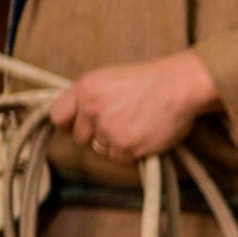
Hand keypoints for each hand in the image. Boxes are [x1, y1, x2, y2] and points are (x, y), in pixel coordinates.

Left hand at [48, 49, 220, 159]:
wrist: (179, 86)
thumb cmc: (149, 80)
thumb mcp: (110, 78)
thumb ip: (89, 96)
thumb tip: (75, 117)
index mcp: (85, 88)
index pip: (57, 116)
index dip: (69, 123)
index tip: (79, 124)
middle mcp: (92, 109)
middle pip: (80, 137)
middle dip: (96, 134)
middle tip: (119, 123)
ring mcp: (108, 130)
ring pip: (100, 149)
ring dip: (115, 143)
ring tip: (135, 126)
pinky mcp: (126, 147)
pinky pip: (119, 158)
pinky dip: (131, 151)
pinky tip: (144, 134)